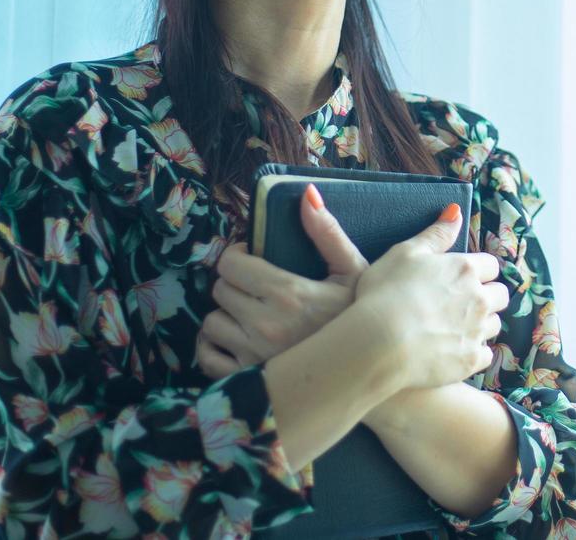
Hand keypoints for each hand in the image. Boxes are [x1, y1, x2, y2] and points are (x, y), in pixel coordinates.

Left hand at [196, 183, 367, 378]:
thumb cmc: (360, 317)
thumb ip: (327, 232)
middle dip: (235, 284)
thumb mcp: (353, 271)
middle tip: (254, 288)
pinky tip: (233, 341)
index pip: (231, 264)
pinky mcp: (245, 380)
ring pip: (212, 323)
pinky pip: (207, 358)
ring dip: (226, 316)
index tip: (252, 260)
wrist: (368, 368)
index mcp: (288, 293)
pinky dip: (213, 348)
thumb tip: (307, 195)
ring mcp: (253, 356)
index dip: (238, 257)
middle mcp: (265, 325)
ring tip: (249, 315)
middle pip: (220, 290)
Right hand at [353, 203, 510, 391]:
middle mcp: (479, 298)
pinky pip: (486, 355)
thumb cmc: (386, 292)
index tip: (466, 277)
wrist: (380, 344)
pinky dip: (475, 352)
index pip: (490, 265)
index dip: (479, 270)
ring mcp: (477, 331)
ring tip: (457, 328)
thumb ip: (436, 234)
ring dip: (482, 324)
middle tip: (464, 303)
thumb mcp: (406, 253)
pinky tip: (456, 351)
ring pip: (495, 325)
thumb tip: (456, 211)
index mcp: (465, 269)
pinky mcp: (472, 360)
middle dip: (488, 296)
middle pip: (500, 295)